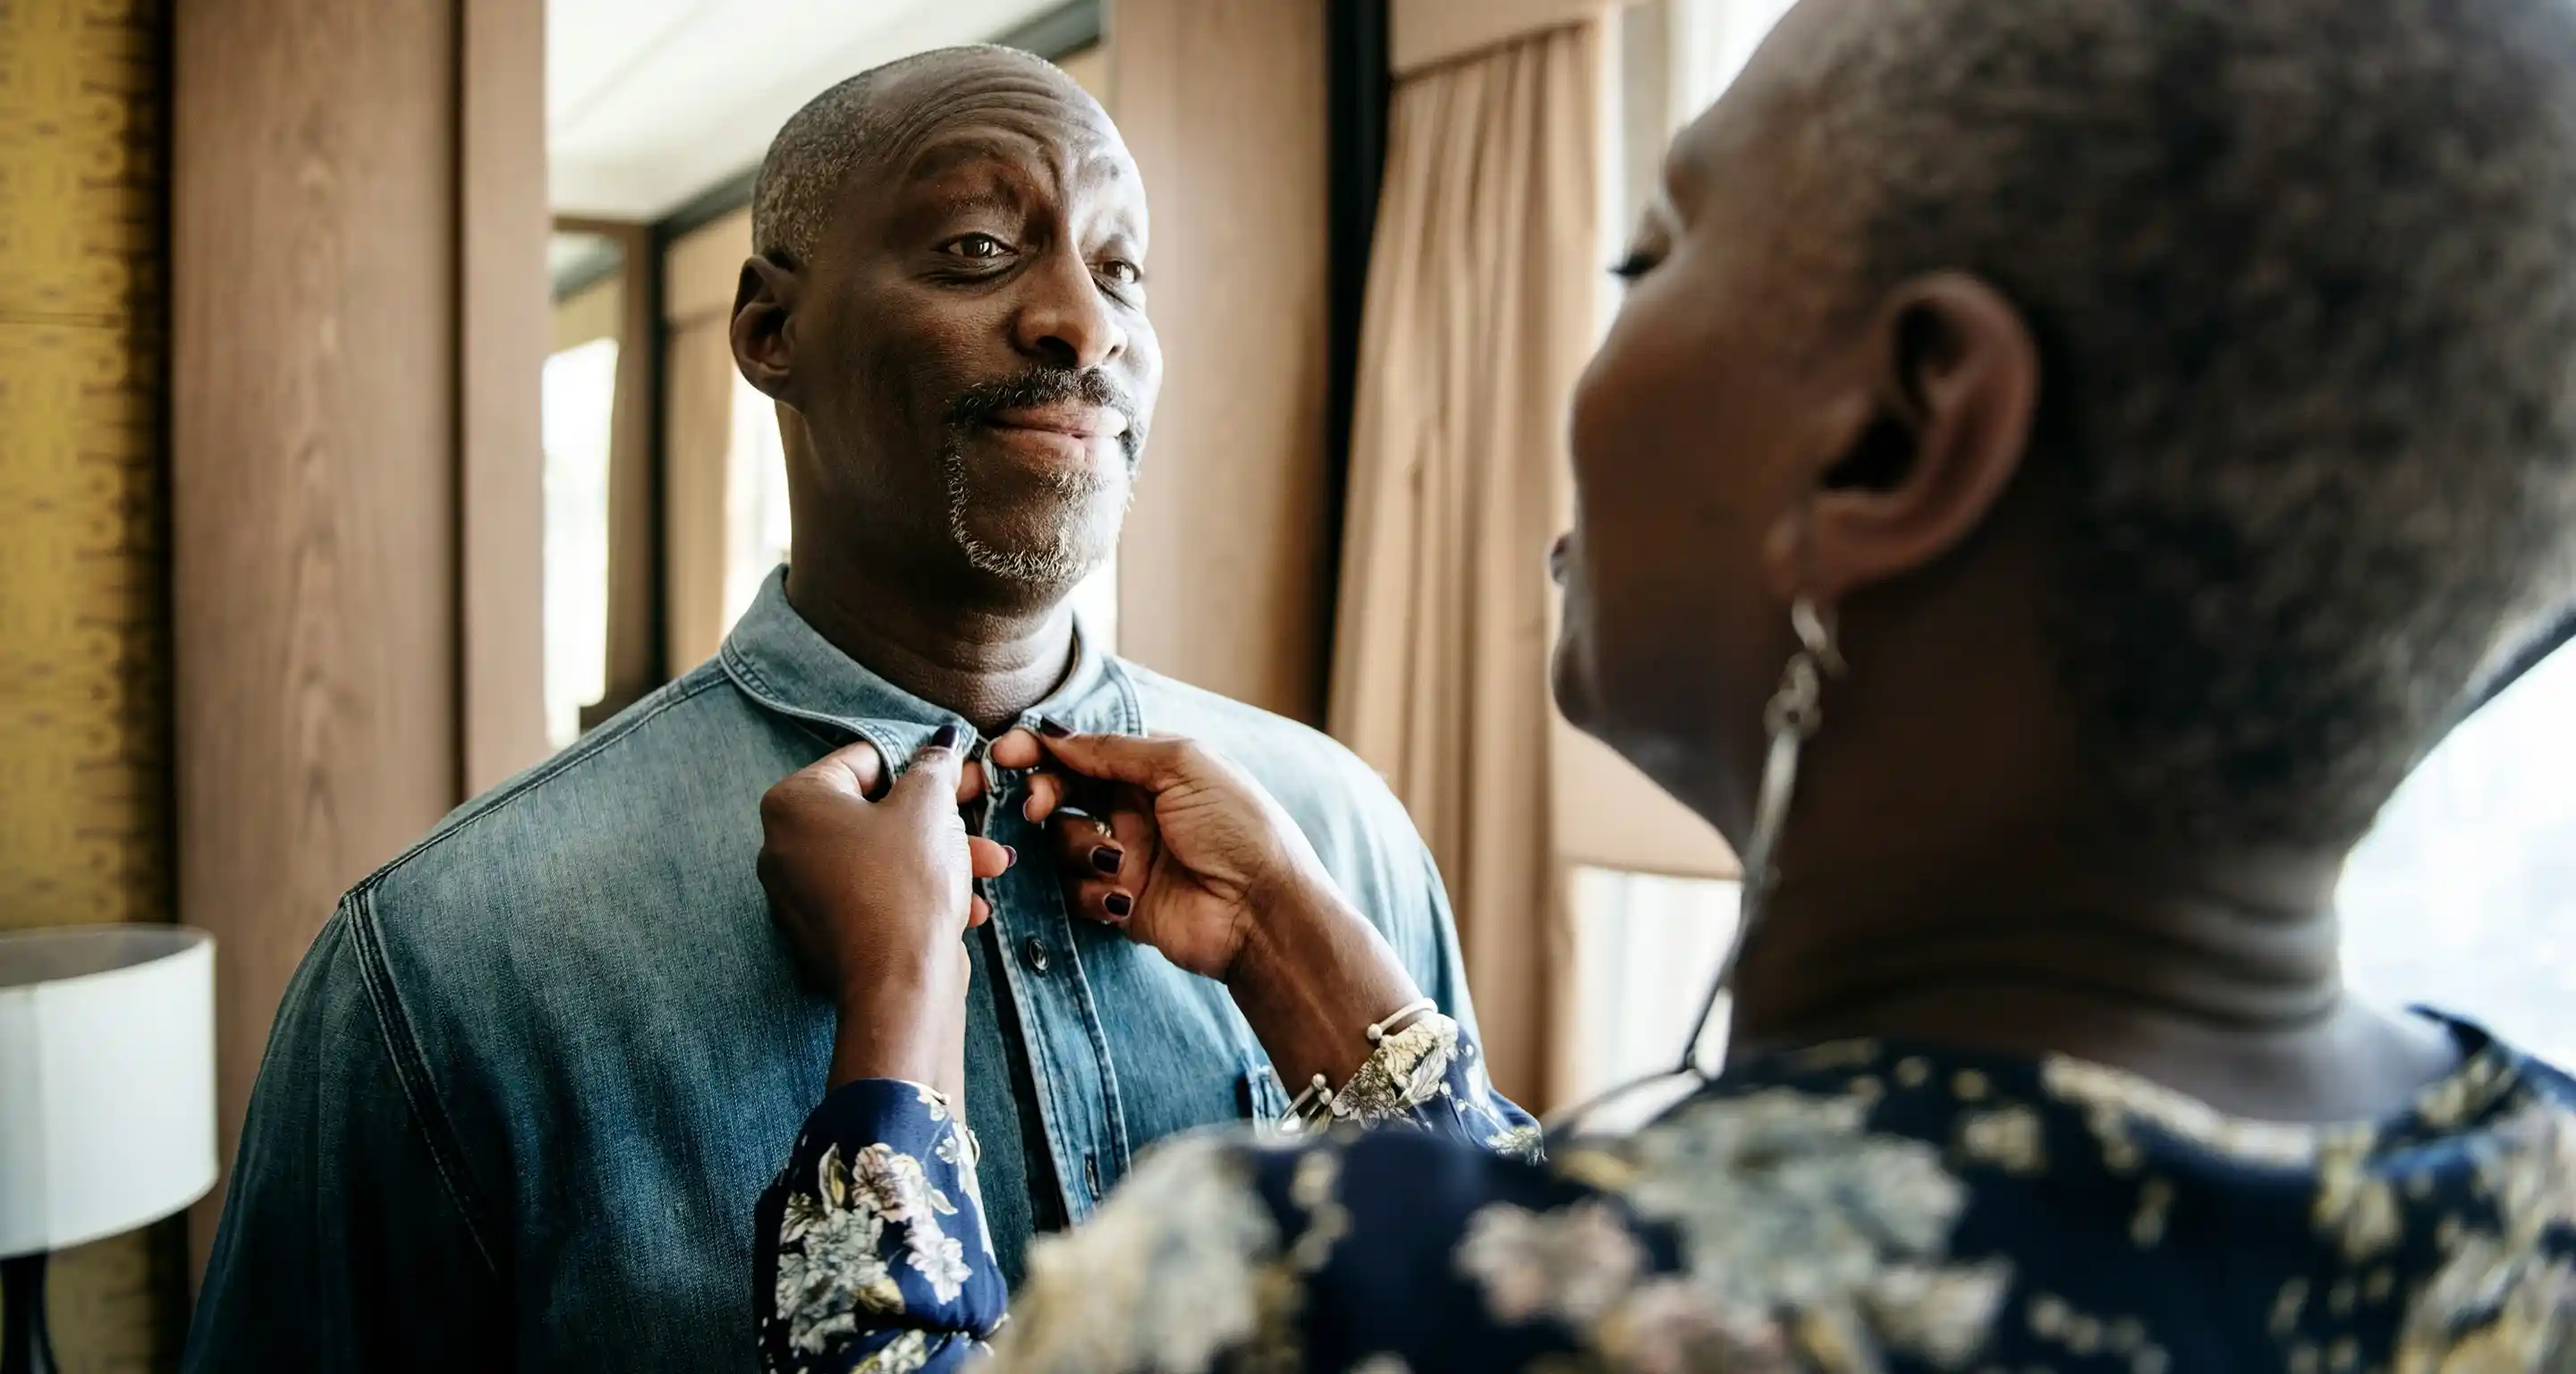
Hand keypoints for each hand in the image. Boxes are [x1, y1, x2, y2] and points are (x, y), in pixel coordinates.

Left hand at [758, 727, 1013, 1090]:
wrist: (900, 984)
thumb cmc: (906, 882)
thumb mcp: (928, 805)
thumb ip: (933, 766)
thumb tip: (941, 743)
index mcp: (793, 803)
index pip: (863, 760)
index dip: (920, 762)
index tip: (959, 770)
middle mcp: (783, 846)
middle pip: (876, 812)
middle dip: (940, 818)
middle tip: (980, 812)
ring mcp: (801, 895)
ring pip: (883, 857)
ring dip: (942, 857)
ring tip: (992, 866)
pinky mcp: (826, 934)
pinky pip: (876, 896)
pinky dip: (919, 894)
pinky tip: (969, 908)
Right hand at [988, 727, 1331, 980]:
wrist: (1263, 911)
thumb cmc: (1239, 827)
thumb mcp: (1183, 766)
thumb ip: (1114, 749)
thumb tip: (1054, 733)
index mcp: (1153, 768)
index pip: (1084, 750)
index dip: (1042, 749)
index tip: (1007, 752)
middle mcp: (1134, 808)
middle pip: (1062, 792)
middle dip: (1042, 794)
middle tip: (1034, 805)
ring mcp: (1125, 856)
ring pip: (1062, 842)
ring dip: (1078, 848)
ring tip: (1115, 861)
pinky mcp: (1118, 902)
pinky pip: (1074, 890)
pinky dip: (1091, 892)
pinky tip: (1125, 899)